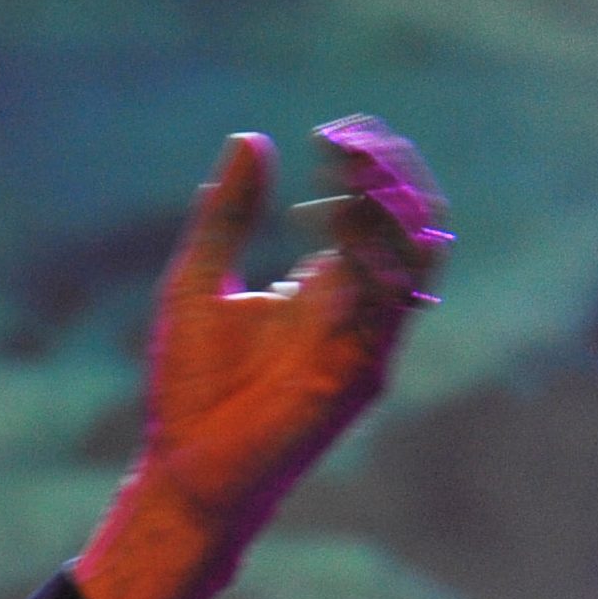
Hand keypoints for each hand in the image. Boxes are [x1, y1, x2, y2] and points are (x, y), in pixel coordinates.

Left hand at [76, 121, 450, 598]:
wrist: (184, 466)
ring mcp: (366, 342)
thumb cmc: (193, 383)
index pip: (374, 211)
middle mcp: (357, 309)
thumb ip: (227, 215)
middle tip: (350, 140)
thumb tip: (249, 138)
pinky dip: (372, 263)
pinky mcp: (360, 376)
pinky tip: (336, 228)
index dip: (365, 166)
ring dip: (387, 210)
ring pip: (413, 260)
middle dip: (388, 177)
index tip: (333, 131)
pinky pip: (387, 310)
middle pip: (409, 226)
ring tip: (351, 170)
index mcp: (326, 285)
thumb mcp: (198, 280)